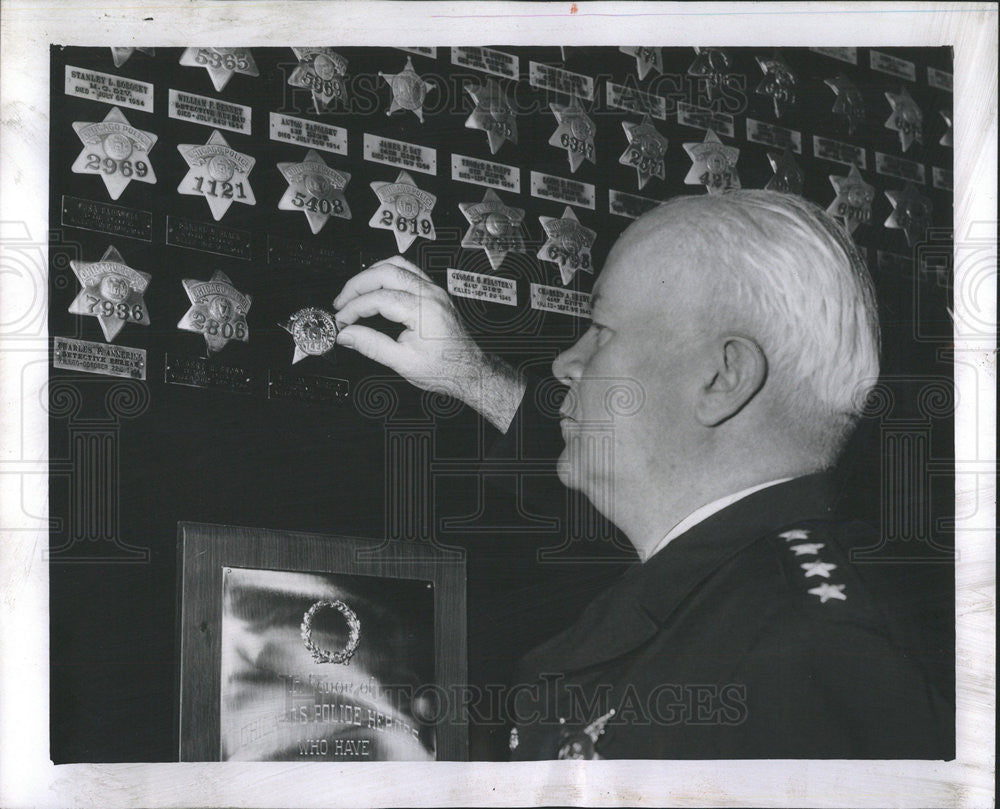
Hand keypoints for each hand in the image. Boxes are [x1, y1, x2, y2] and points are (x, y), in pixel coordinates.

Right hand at [333, 256, 524, 431]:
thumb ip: (371, 346)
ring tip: (354, 292)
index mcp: (423, 311)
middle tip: (341, 303)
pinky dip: (386, 273)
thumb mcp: (403, 363)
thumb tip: (346, 335)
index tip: (341, 321)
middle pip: (385, 273)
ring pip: (396, 265)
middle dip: (357, 285)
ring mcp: (434, 290)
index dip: (353, 308)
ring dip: (370, 275)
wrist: (470, 370)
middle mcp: (430, 294)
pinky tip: (375, 286)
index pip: (378, 299)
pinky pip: (408, 269)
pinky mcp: (434, 291)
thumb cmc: (444, 369)